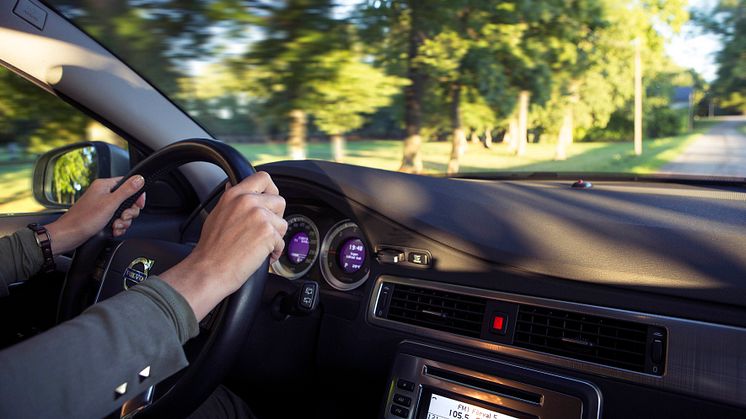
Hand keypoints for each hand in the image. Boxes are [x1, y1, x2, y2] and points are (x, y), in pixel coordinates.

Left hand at [45, 176, 145, 254]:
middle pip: (128, 200)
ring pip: (124, 212)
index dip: (137, 195)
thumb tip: (139, 179)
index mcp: (105, 186)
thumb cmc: (84, 219)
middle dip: (129, 212)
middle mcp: (104, 194)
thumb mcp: (110, 203)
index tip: (139, 204)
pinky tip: (113, 229)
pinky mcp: (102, 216)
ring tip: (115, 225)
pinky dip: (118, 226)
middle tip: (122, 217)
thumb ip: (127, 190)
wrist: (70, 235)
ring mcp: (103, 206)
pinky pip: (118, 220)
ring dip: (123, 221)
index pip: (129, 184)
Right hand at [160, 172, 286, 319]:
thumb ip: (231, 200)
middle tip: (264, 230)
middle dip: (276, 217)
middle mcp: (248, 202)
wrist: (209, 269)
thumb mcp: (217, 213)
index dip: (271, 189)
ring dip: (275, 236)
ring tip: (259, 245)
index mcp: (235, 195)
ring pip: (282, 223)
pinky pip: (282, 242)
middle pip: (279, 201)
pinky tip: (260, 256)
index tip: (270, 200)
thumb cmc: (211, 248)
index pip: (263, 178)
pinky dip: (274, 252)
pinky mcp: (268, 233)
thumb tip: (235, 186)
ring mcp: (260, 216)